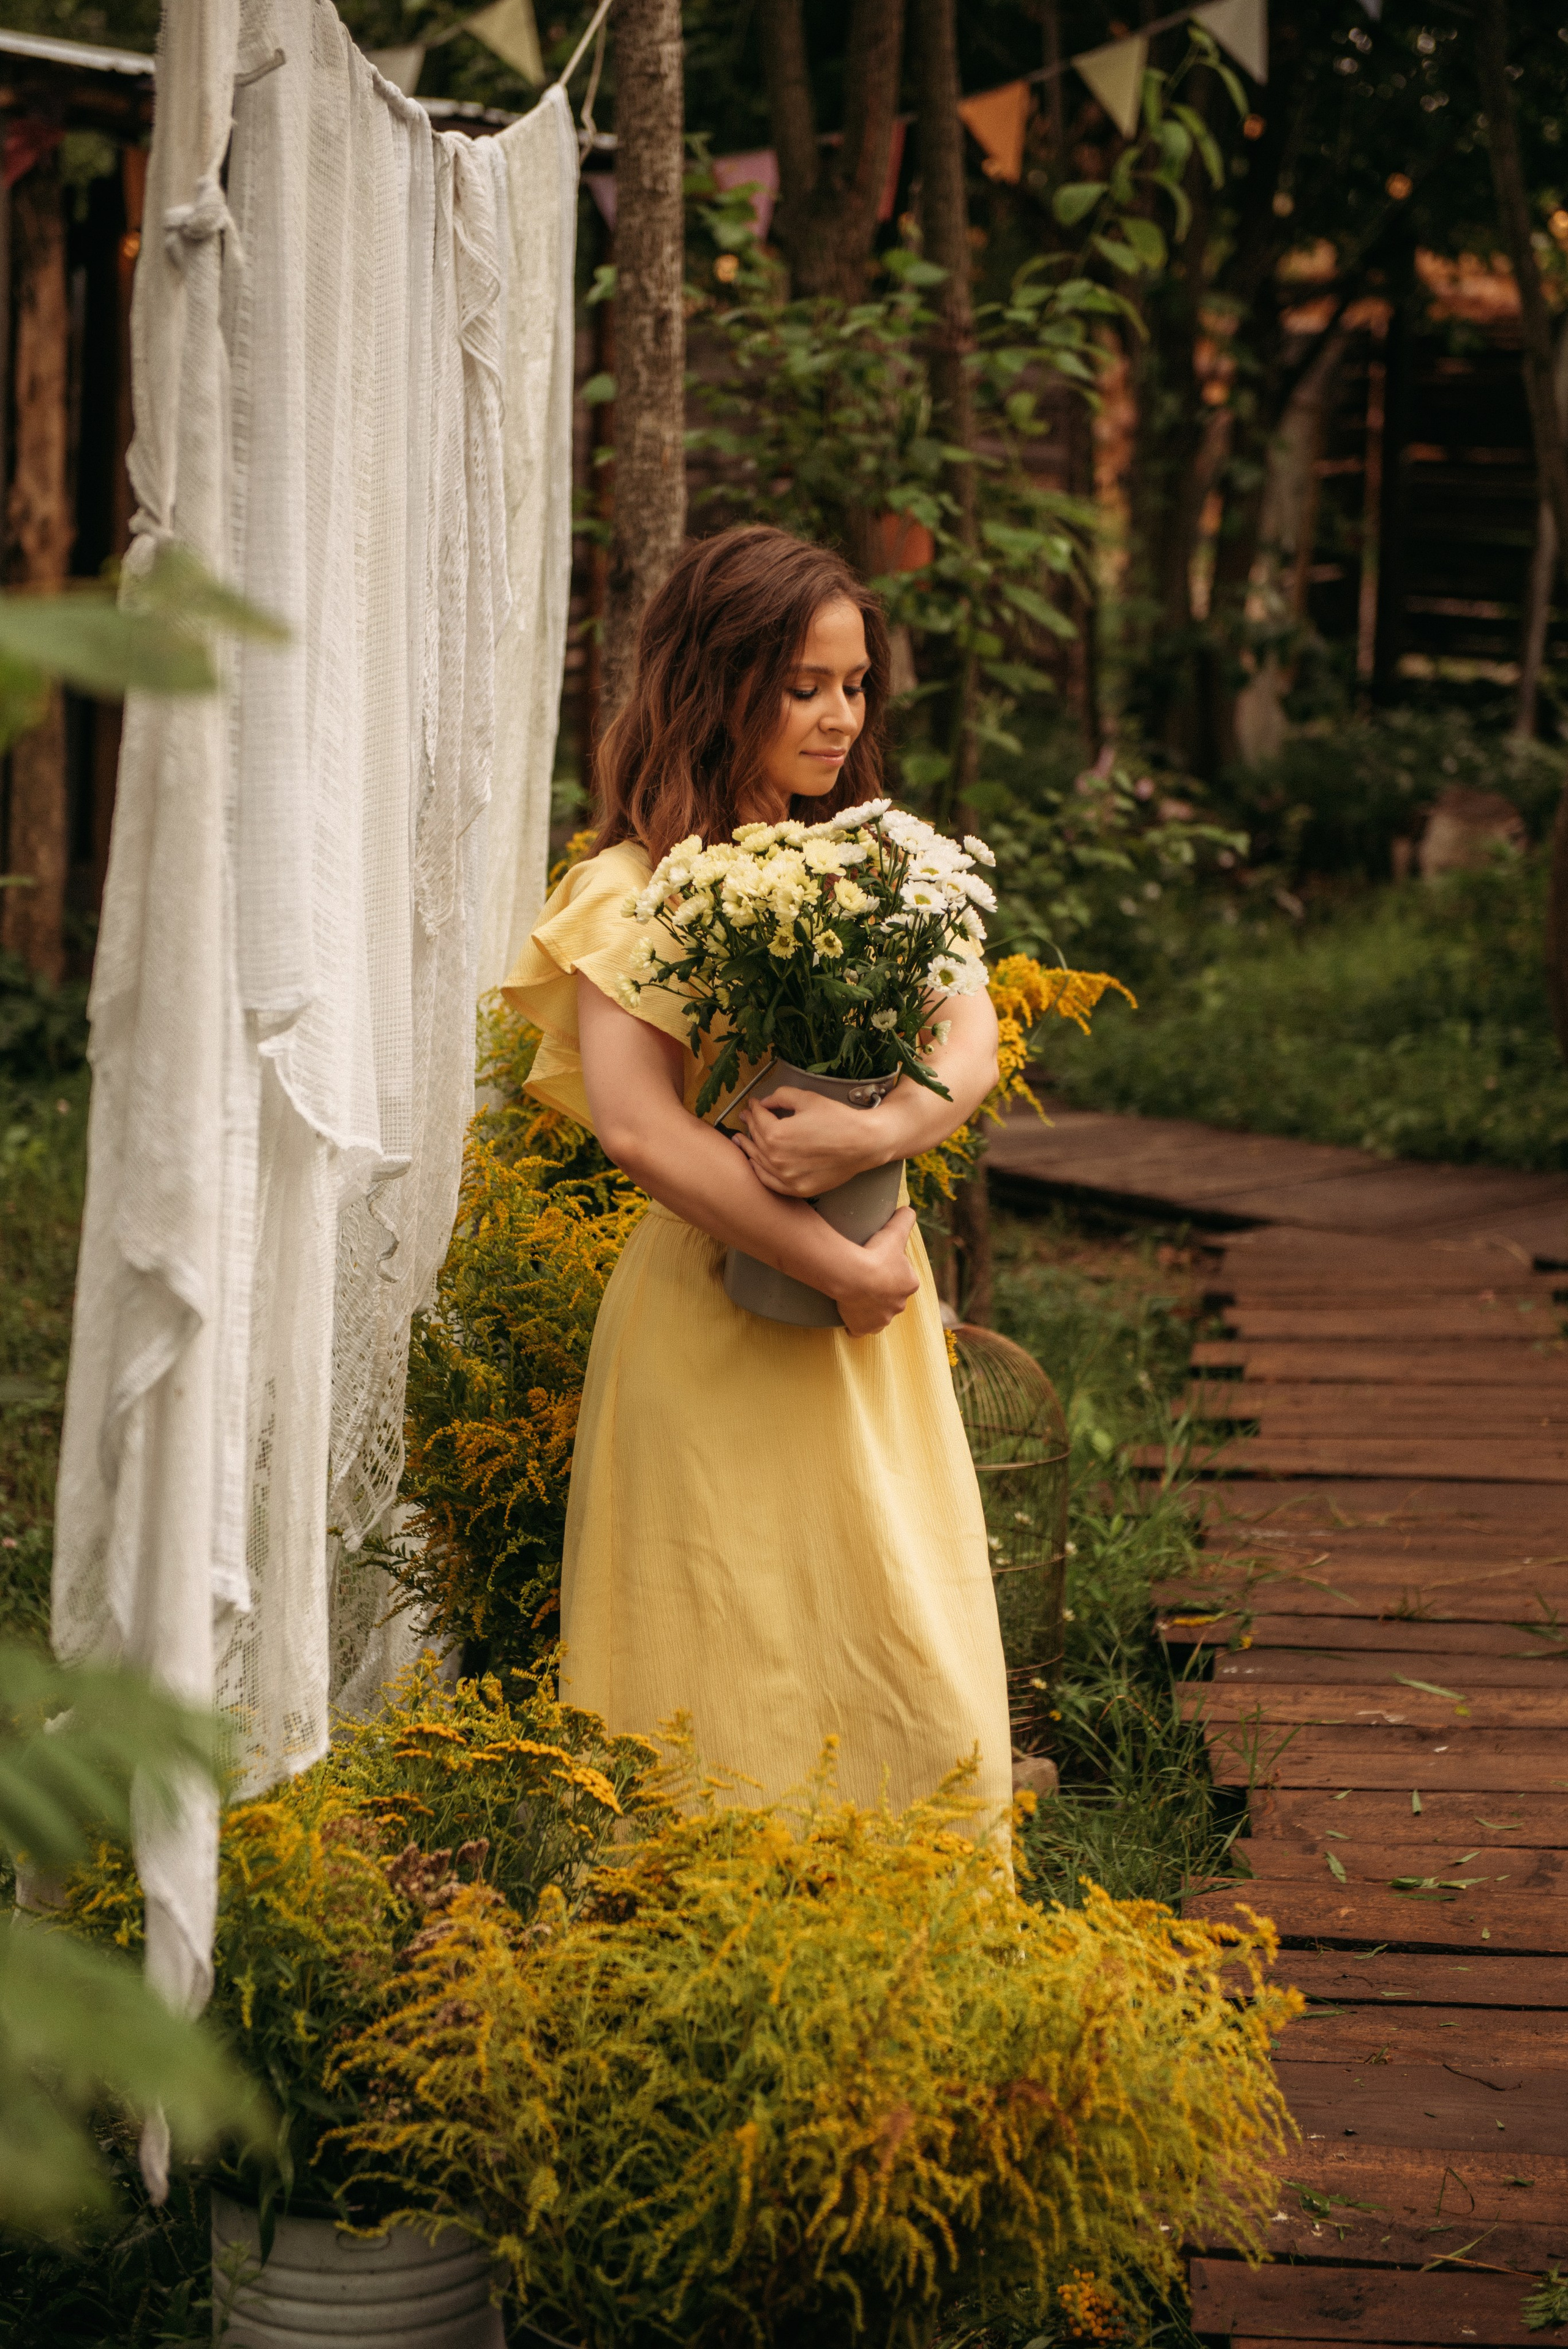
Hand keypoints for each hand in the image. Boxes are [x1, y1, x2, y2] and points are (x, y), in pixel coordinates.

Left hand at [734, 1085, 894, 1198]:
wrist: (863, 1144)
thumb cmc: (838, 1119)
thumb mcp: (808, 1099)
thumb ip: (781, 1097)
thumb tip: (764, 1102)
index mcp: (777, 1134)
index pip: (758, 1119)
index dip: (754, 1108)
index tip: (753, 1103)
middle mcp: (777, 1158)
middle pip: (757, 1139)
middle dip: (750, 1125)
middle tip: (746, 1117)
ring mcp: (786, 1177)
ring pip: (759, 1161)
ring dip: (749, 1148)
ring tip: (741, 1139)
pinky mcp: (796, 1189)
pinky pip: (770, 1181)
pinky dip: (759, 1171)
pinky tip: (755, 1163)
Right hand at [833, 1207, 919, 1336]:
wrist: (853, 1276)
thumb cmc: (876, 1254)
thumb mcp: (895, 1231)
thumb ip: (905, 1218)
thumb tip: (908, 1209)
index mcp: (909, 1284)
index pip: (903, 1277)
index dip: (891, 1270)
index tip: (878, 1262)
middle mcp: (898, 1305)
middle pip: (890, 1297)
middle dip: (881, 1290)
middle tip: (864, 1277)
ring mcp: (881, 1319)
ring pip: (878, 1314)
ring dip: (869, 1307)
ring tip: (855, 1295)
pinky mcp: (863, 1328)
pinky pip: (860, 1329)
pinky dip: (856, 1324)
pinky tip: (848, 1314)